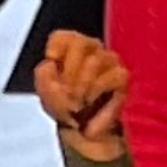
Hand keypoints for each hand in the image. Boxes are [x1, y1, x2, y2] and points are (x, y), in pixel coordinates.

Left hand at [32, 30, 129, 159]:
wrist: (84, 129)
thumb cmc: (65, 104)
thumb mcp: (46, 90)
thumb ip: (44, 74)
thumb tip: (51, 64)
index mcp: (70, 50)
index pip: (63, 36)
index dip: (57, 47)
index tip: (52, 61)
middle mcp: (92, 50)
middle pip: (81, 43)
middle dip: (69, 71)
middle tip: (66, 93)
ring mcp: (110, 62)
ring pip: (95, 60)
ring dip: (81, 85)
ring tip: (77, 103)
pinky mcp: (122, 78)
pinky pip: (111, 77)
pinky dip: (97, 92)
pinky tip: (91, 104)